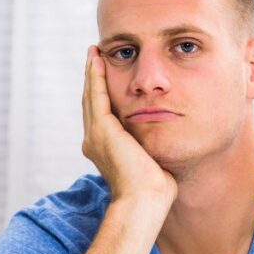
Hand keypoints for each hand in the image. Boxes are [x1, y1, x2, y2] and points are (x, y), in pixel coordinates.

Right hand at [81, 45, 176, 208]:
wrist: (145, 201)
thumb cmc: (155, 189)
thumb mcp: (152, 163)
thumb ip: (150, 149)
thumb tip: (163, 143)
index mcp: (104, 149)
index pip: (101, 114)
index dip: (101, 93)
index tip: (105, 75)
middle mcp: (94, 141)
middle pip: (92, 102)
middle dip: (93, 78)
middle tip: (94, 56)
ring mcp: (95, 136)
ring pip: (91, 96)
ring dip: (92, 72)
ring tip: (94, 52)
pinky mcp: (101, 130)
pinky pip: (97, 95)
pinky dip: (96, 76)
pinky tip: (98, 60)